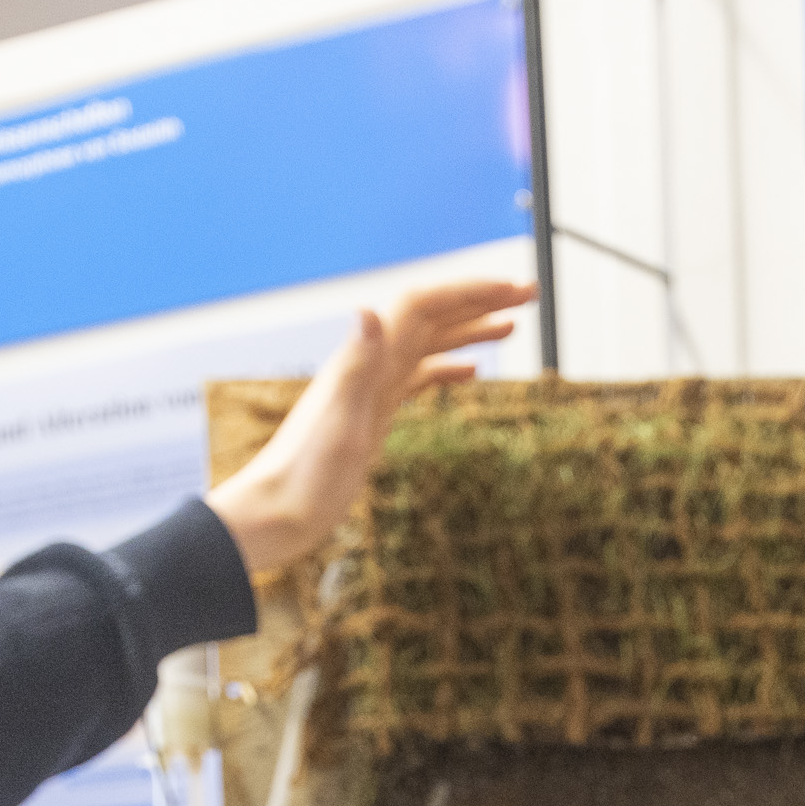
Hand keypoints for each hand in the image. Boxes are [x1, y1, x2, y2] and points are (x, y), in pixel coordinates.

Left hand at [205, 277, 534, 577]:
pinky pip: (416, 379)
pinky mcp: (373, 414)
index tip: (513, 291)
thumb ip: (355, 366)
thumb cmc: (303, 477)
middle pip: (431, 317)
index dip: (469, 292)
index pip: (423, 306)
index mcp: (365, 362)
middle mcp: (369, 367)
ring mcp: (372, 389)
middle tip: (528, 295)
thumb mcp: (337, 422)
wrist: (276, 514)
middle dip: (479, 301)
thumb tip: (368, 312)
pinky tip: (470, 373)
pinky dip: (446, 367)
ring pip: (428, 345)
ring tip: (511, 327)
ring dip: (469, 329)